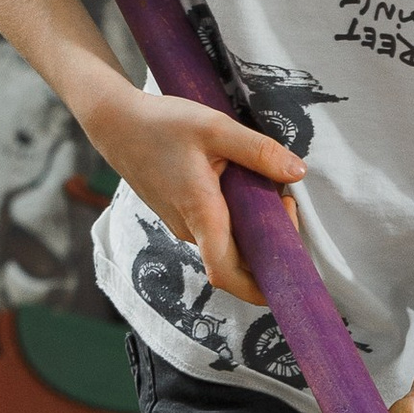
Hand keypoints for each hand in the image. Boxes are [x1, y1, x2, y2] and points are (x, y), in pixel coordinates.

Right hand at [94, 83, 302, 305]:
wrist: (116, 124)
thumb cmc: (161, 125)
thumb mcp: (215, 127)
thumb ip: (258, 151)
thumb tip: (297, 172)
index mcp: (200, 215)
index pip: (228, 276)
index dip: (260, 288)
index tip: (289, 272)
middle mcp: (190, 230)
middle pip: (238, 263)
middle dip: (271, 246)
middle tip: (286, 201)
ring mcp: (185, 226)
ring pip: (229, 244)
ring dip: (257, 229)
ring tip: (272, 188)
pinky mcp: (182, 216)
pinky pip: (217, 230)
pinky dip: (240, 219)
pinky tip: (248, 187)